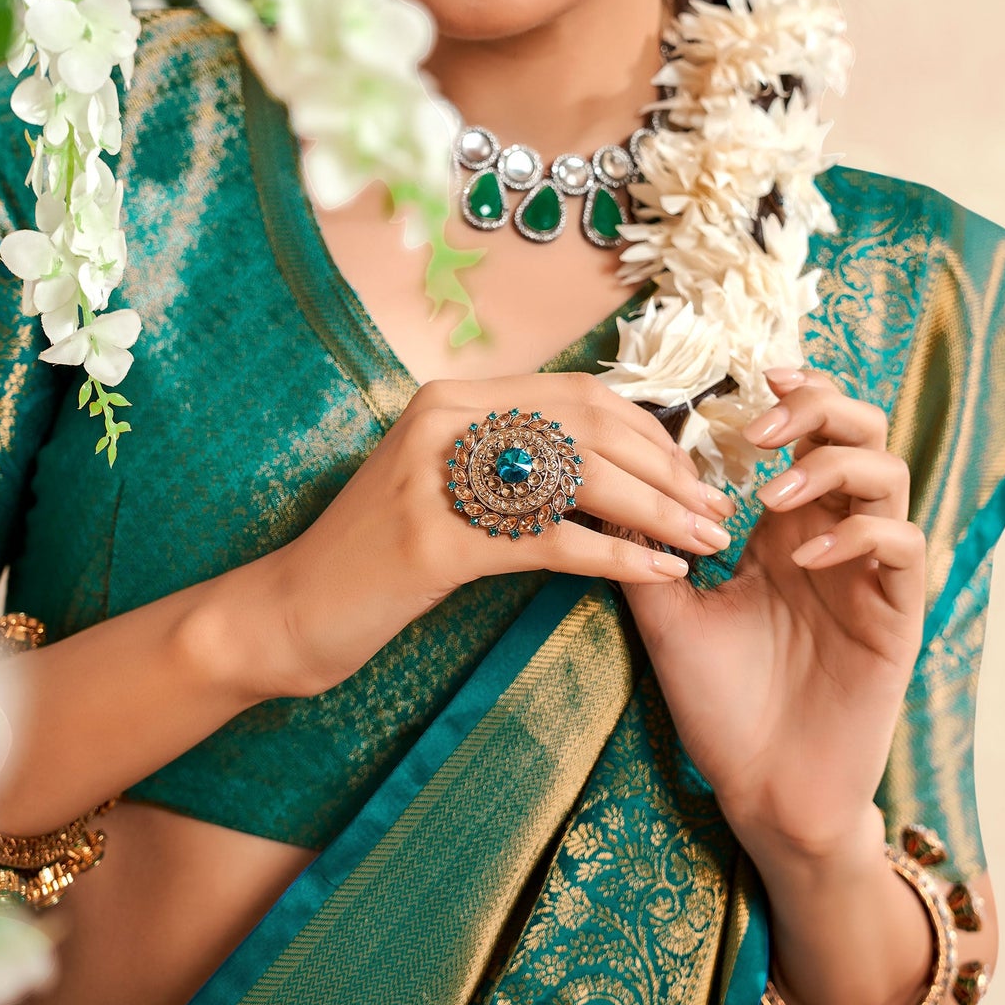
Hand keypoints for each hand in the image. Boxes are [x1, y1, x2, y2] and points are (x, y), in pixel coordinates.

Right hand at [227, 373, 736, 698]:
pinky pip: (552, 541)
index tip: (695, 474)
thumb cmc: (374, 559)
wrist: (286, 610)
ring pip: (581, 479)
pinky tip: (658, 577)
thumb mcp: (443, 488)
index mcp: (452, 398)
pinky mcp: (435, 538)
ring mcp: (435, 475)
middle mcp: (445, 418)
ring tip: (704, 544)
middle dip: (669, 472)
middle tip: (717, 512)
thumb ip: (510, 463)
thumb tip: (610, 464)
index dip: (651, 431)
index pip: (580, 394)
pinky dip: (616, 558)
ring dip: (658, 514)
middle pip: (591, 429)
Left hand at [622, 367, 925, 867]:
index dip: (792, 392)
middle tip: (759, 427)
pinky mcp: (896, 615)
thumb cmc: (720, 706)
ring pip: (890, 473)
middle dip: (818, 408)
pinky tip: (800, 561)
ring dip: (832, 466)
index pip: (808, 431)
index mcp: (785, 529)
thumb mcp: (666, 617)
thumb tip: (601, 484)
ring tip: (771, 497)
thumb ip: (643, 551)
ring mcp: (870, 574)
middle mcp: (833, 537)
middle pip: (862, 431)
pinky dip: (856, 534)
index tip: (748, 376)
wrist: (763, 790)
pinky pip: (902, 544)